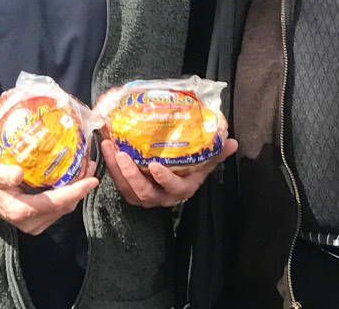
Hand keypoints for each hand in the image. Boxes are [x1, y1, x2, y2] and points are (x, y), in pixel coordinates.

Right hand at [0, 158, 99, 234]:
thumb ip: (4, 174)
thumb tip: (18, 173)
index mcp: (22, 211)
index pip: (56, 202)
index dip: (76, 192)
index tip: (92, 180)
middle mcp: (30, 222)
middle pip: (64, 207)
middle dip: (80, 190)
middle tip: (91, 168)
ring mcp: (33, 223)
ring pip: (63, 209)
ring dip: (75, 192)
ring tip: (84, 171)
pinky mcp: (35, 221)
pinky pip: (57, 209)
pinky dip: (67, 196)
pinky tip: (70, 180)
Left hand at [99, 137, 236, 207]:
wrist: (175, 180)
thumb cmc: (190, 171)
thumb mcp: (204, 163)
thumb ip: (217, 153)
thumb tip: (233, 142)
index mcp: (180, 189)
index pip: (173, 187)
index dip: (164, 178)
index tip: (155, 165)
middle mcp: (161, 196)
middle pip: (144, 192)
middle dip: (130, 174)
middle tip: (121, 154)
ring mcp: (145, 196)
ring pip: (127, 189)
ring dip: (115, 169)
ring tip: (108, 147)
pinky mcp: (131, 191)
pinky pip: (119, 184)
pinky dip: (111, 168)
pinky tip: (106, 149)